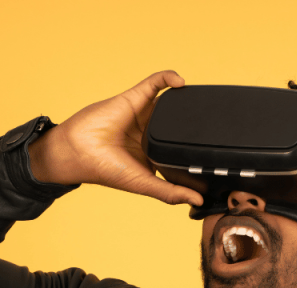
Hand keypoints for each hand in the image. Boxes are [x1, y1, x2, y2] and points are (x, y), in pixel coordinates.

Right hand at [27, 70, 203, 205]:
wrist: (78, 151)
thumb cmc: (106, 170)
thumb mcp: (144, 184)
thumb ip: (171, 192)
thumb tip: (199, 201)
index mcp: (154, 153)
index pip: (181, 148)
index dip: (196, 149)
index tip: (215, 153)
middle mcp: (150, 132)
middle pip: (180, 124)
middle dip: (196, 123)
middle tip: (218, 125)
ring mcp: (143, 114)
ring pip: (171, 103)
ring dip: (188, 101)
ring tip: (206, 103)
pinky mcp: (134, 98)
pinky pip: (155, 82)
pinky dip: (169, 78)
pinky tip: (182, 83)